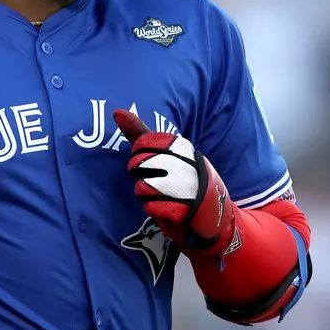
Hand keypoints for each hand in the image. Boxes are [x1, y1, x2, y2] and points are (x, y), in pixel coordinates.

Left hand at [113, 109, 236, 254]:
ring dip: (145, 195)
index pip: (144, 142)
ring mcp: (189, 187)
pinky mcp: (186, 209)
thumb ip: (140, 133)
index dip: (139, 154)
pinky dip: (154, 210)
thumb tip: (116, 111)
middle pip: (140, 165)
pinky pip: (152, 208)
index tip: (150, 160)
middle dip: (140, 176)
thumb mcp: (162, 152)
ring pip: (142, 188)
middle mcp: (188, 163)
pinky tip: (166, 208)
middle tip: (154, 181)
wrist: (213, 217)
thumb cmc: (180, 180)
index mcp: (183, 147)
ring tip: (161, 195)